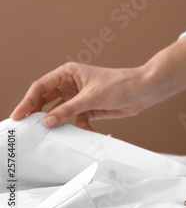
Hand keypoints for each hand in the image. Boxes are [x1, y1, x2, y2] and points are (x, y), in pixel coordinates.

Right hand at [10, 37, 185, 129]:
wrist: (144, 91)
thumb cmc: (121, 84)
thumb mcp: (91, 97)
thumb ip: (68, 110)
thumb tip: (47, 121)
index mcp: (69, 73)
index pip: (41, 87)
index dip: (28, 101)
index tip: (18, 116)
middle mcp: (72, 84)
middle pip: (47, 100)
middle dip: (39, 114)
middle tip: (28, 128)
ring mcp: (80, 97)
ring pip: (61, 112)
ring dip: (59, 123)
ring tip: (51, 134)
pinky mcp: (90, 109)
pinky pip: (76, 120)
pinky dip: (78, 128)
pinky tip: (83, 133)